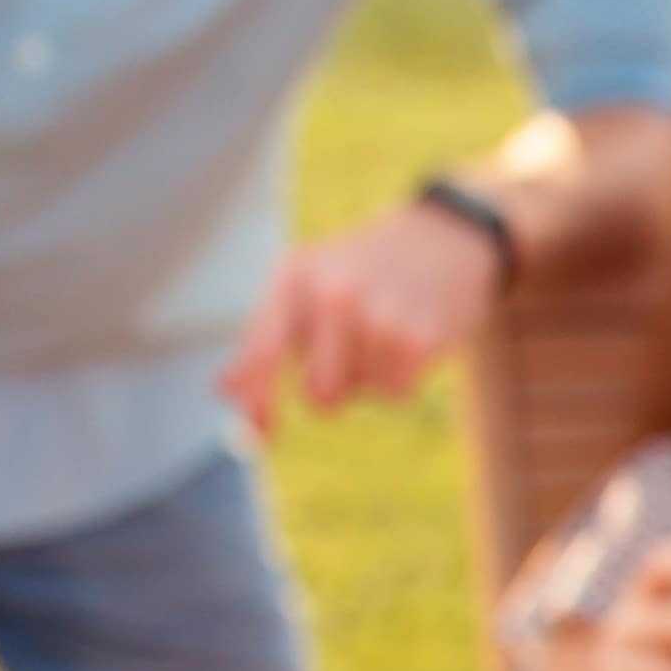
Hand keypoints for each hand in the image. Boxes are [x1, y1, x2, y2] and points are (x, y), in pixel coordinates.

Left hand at [228, 202, 501, 437]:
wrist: (445, 238)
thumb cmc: (360, 272)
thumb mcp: (306, 285)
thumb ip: (264, 338)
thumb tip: (225, 393)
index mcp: (294, 276)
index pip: (262, 353)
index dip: (257, 401)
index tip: (263, 432)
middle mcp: (333, 291)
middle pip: (319, 394)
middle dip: (332, 390)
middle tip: (347, 357)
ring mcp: (379, 312)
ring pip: (361, 394)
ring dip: (371, 378)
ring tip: (383, 332)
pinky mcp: (421, 335)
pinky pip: (397, 393)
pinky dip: (402, 378)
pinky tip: (409, 339)